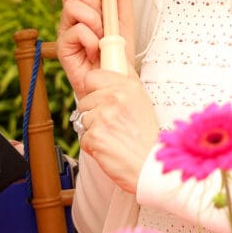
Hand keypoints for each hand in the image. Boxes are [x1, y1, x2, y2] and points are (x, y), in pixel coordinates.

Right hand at [58, 0, 134, 99]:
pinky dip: (92, 40)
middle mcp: (72, 16)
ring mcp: (65, 30)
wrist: (117, 76)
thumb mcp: (125, 15)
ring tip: (101, 37)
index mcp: (85, 6)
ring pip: (73, 7)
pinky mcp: (62, 46)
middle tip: (102, 17)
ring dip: (95, 22)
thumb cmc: (118, 49)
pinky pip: (77, 30)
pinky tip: (94, 50)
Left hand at [75, 67, 159, 193]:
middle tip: (111, 123)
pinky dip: (92, 145)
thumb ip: (124, 86)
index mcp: (128, 87)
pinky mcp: (95, 135)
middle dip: (93, 113)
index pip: (92, 76)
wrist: (150, 163)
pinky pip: (83, 137)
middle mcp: (115, 98)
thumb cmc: (147, 136)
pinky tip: (108, 146)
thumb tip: (111, 68)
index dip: (93, 89)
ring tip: (112, 136)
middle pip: (84, 100)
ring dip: (93, 130)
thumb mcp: (142, 102)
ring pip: (82, 119)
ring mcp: (104, 116)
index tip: (100, 98)